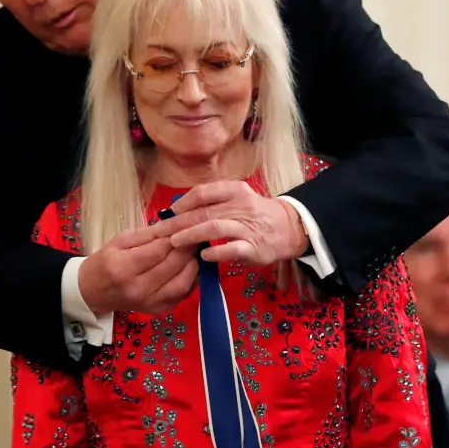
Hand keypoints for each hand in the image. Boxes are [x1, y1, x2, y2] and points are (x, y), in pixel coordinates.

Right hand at [77, 226, 199, 315]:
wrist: (94, 292)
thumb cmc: (106, 261)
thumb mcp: (121, 240)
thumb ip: (149, 234)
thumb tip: (176, 225)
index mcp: (124, 268)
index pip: (159, 250)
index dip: (177, 237)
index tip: (188, 225)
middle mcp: (138, 289)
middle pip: (173, 266)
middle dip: (188, 249)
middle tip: (196, 235)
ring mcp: (150, 303)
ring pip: (182, 282)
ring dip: (194, 264)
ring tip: (195, 251)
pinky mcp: (159, 310)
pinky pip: (183, 294)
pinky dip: (192, 279)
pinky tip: (191, 266)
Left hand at [165, 181, 308, 264]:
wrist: (288, 228)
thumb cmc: (254, 215)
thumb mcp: (237, 200)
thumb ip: (213, 203)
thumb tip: (178, 211)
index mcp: (235, 191)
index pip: (202, 193)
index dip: (182, 203)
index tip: (167, 214)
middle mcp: (241, 205)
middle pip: (203, 212)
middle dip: (178, 223)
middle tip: (160, 232)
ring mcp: (248, 227)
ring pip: (214, 227)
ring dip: (191, 235)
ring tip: (175, 243)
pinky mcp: (254, 247)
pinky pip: (232, 249)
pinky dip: (215, 252)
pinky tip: (203, 256)